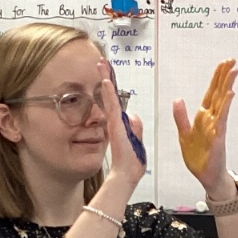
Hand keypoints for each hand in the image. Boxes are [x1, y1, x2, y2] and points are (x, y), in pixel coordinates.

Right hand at [100, 63, 144, 194]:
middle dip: (105, 77)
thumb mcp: (137, 141)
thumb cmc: (130, 163)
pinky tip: (105, 82)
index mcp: (120, 124)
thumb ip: (135, 127)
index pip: (115, 101)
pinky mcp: (114, 125)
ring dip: (105, 79)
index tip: (107, 74)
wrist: (125, 174)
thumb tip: (132, 115)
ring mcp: (113, 122)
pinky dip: (108, 94)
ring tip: (101, 64)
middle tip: (101, 62)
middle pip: (109, 95)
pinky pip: (111, 106)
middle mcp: (114, 121)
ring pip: (109, 96)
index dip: (111, 87)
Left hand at [173, 60, 236, 198]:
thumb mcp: (184, 135)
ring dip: (227, 86)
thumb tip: (178, 99)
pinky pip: (222, 119)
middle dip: (224, 76)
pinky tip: (230, 95)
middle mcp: (211, 119)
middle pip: (219, 93)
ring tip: (233, 72)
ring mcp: (216, 127)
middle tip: (232, 61)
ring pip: (223, 102)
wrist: (206, 176)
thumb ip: (181, 117)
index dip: (216, 78)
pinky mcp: (218, 137)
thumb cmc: (198, 158)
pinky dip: (226, 106)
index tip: (223, 65)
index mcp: (203, 117)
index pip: (211, 93)